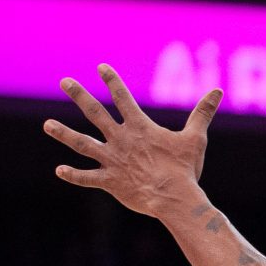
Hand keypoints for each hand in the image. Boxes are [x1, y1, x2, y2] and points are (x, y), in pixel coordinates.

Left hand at [45, 65, 221, 218]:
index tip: (101, 67)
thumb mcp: (195, 139)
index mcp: (139, 128)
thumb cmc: (185, 168)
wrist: (173, 197)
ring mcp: (112, 160)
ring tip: (48, 125)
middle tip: (65, 82)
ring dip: (64, 133)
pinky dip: (74, 175)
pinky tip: (59, 170)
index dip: (112, 81)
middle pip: (95, 113)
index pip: (123, 98)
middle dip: (79, 95)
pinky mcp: (110, 181)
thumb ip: (202, 114)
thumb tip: (217, 92)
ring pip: (82, 143)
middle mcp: (120, 140)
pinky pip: (88, 178)